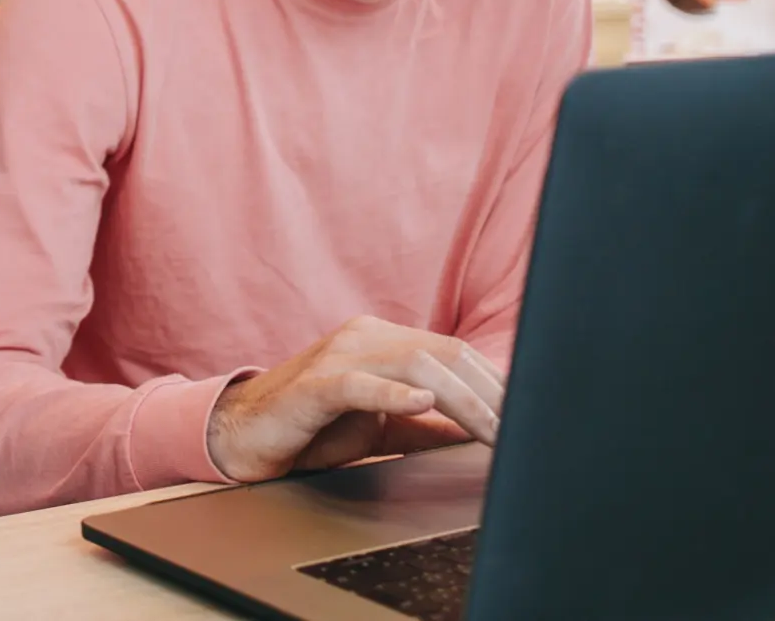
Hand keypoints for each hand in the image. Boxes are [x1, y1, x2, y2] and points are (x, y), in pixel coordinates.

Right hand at [205, 316, 503, 483]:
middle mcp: (363, 337)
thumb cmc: (312, 428)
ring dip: (462, 401)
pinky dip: (393, 393)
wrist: (244, 436)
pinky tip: (421, 403)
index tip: (530, 419)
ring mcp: (337, 356)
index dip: (497, 386)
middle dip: (491, 395)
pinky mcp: (313, 385)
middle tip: (522, 434)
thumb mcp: (383, 427)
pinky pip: (358, 383)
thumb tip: (483, 432)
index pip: (455, 353)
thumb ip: (428, 424)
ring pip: (415, 364)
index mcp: (383, 341)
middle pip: (445, 354)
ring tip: (492, 433)